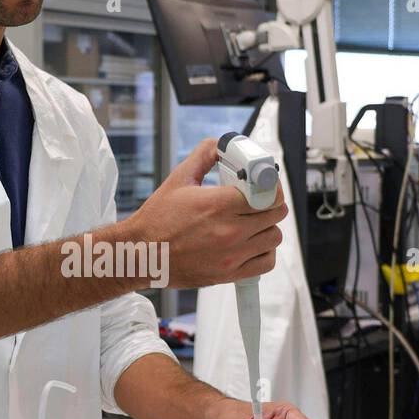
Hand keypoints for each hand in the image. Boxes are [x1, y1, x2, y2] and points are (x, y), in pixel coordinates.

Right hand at [126, 138, 287, 289]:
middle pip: (276, 214)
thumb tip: (222, 144)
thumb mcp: (179, 178)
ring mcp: (231, 254)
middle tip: (258, 202)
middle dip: (270, 204)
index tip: (264, 186)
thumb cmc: (158, 219)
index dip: (271, 187)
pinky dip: (265, 252)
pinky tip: (252, 244)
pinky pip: (266, 262)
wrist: (141, 254)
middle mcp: (229, 230)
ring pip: (274, 237)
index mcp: (218, 204)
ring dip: (268, 228)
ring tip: (253, 223)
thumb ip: (204, 155)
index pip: (268, 194)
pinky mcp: (229, 273)